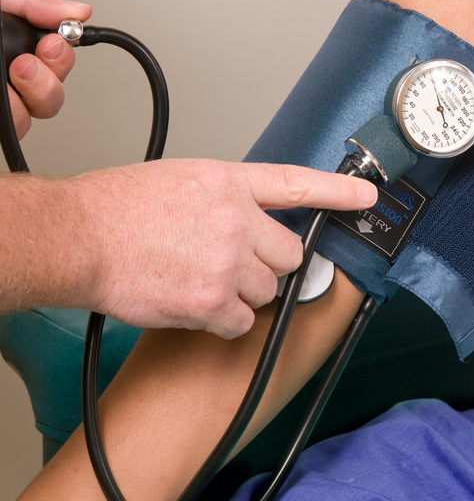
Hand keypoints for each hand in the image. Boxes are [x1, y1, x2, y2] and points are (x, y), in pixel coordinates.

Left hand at [1, 0, 91, 137]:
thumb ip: (36, 0)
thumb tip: (81, 11)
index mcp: (20, 46)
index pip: (59, 63)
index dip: (62, 58)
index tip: (50, 44)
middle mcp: (12, 76)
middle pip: (52, 99)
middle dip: (47, 82)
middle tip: (24, 64)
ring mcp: (1, 98)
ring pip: (32, 119)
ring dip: (29, 99)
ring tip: (10, 76)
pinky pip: (11, 129)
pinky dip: (9, 115)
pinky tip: (1, 92)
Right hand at [76, 158, 376, 336]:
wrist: (79, 237)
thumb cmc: (117, 207)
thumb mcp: (180, 178)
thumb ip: (223, 197)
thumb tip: (246, 220)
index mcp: (228, 182)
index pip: (296, 182)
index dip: (338, 191)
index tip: (367, 196)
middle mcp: (236, 219)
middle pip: (288, 254)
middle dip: (269, 263)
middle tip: (234, 262)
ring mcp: (228, 261)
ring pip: (267, 291)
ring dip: (243, 292)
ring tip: (200, 279)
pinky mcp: (212, 301)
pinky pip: (242, 322)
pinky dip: (223, 321)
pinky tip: (193, 303)